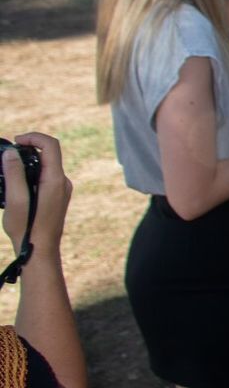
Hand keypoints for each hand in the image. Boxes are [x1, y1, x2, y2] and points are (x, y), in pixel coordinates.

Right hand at [2, 133, 70, 258]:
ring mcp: (61, 189)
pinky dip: (32, 173)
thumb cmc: (27, 228)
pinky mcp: (57, 196)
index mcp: (55, 180)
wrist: (40, 250)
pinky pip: (46, 177)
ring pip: (47, 166)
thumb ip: (14, 174)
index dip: (33, 137)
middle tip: (8, 155)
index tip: (16, 141)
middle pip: (49, 154)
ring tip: (9, 168)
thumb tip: (12, 153)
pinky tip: (16, 184)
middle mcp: (62, 182)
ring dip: (29, 161)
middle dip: (28, 148)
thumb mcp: (15, 200)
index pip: (51, 145)